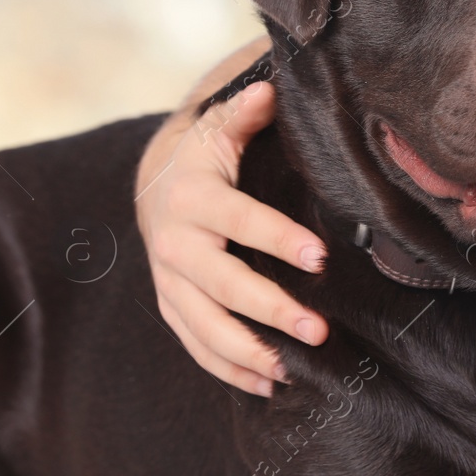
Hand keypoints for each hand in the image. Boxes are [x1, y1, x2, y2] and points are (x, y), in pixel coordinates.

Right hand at [135, 80, 328, 395]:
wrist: (155, 186)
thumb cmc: (207, 156)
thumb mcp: (220, 128)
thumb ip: (245, 113)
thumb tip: (269, 91)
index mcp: (194, 198)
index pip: (242, 222)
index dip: (279, 240)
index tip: (320, 258)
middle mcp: (176, 245)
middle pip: (225, 286)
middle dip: (272, 310)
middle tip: (319, 329)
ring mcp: (170, 283)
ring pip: (207, 327)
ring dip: (253, 351)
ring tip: (297, 368)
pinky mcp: (172, 307)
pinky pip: (197, 346)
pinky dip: (230, 369)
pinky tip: (269, 384)